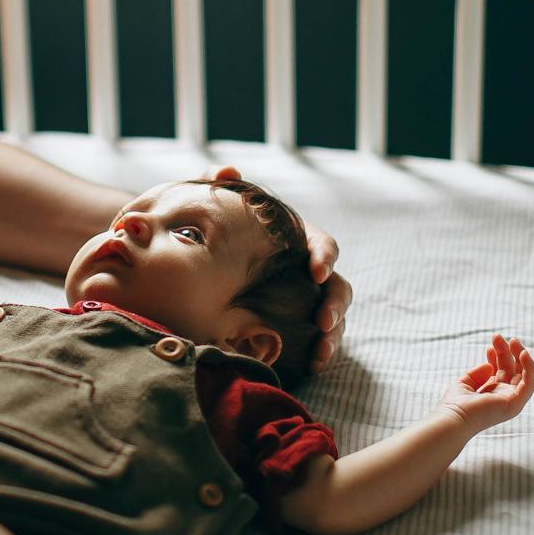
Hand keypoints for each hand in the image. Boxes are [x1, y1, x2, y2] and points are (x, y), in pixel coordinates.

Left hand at [203, 164, 352, 372]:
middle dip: (335, 303)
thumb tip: (228, 171)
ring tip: (321, 351)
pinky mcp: (297, 325)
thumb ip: (217, 186)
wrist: (197, 268)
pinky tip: (313, 363)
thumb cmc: (212, 234)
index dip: (324, 255)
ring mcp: (305, 300)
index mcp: (296, 241)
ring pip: (333, 316)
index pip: (322, 244)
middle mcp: (306, 271)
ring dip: (334, 333)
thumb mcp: (211, 209)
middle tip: (322, 321)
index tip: (315, 272)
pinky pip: (318, 338)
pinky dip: (320, 349)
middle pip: (336, 285)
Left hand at [439, 335, 533, 429]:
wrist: (454, 418)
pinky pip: (530, 383)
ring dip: (521, 355)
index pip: (501, 371)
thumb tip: (489, 365)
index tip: (488, 347)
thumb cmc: (456, 404)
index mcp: (492, 393)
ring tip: (513, 340)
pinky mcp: (516, 402)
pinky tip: (523, 353)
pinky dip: (529, 367)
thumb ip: (478, 373)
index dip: (497, 356)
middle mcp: (503, 396)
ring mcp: (511, 400)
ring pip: (523, 374)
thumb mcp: (466, 382)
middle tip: (497, 336)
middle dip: (506, 351)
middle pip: (511, 369)